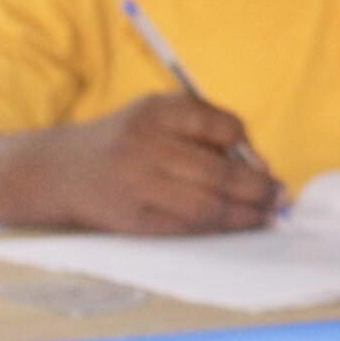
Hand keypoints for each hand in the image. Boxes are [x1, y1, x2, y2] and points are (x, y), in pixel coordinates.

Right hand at [28, 95, 283, 235]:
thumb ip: (204, 128)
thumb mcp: (157, 115)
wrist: (58, 170)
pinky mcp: (130, 219)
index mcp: (156, 111)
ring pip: (206, 205)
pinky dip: (218, 229)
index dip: (247, 145)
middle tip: (281, 196)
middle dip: (259, 188)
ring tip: (268, 216)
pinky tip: (237, 226)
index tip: (262, 162)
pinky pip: (185, 228)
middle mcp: (144, 146)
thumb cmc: (126, 140)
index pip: (220, 125)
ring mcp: (135, 185)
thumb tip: (259, 165)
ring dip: (246, 214)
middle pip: (218, 172)